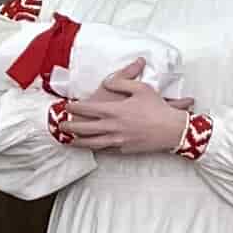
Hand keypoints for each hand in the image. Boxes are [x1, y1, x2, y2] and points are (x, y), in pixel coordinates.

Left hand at [54, 68, 198, 156]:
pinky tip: (91, 148)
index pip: (88, 109)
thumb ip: (122, 82)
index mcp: (115, 111)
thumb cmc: (157, 108)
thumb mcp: (141, 88)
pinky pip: (106, 150)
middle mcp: (113, 127)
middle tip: (61, 127)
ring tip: (70, 141)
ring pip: (93, 143)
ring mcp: (118, 141)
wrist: (172, 130)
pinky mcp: (125, 150)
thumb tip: (109, 81)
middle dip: (71, 128)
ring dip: (79, 142)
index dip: (75, 108)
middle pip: (85, 129)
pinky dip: (96, 149)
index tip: (67, 106)